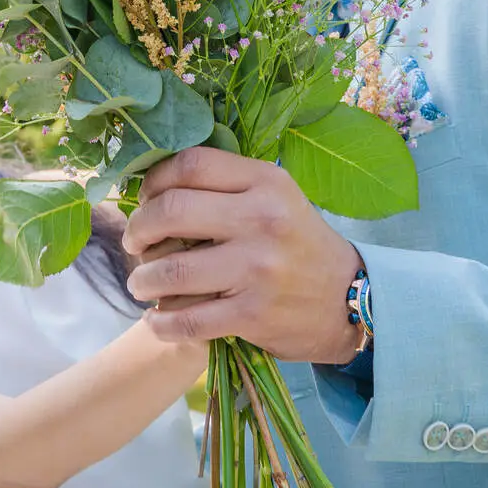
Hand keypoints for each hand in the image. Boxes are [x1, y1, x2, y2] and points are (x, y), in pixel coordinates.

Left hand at [122, 147, 365, 364]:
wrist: (352, 299)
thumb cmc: (300, 243)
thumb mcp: (277, 198)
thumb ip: (228, 186)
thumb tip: (157, 187)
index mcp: (266, 182)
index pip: (191, 164)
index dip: (154, 179)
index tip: (146, 198)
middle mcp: (262, 219)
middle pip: (171, 211)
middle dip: (139, 229)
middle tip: (134, 243)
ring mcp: (257, 269)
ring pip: (170, 270)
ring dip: (142, 279)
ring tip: (141, 283)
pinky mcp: (252, 315)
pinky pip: (186, 320)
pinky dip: (161, 322)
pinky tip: (157, 319)